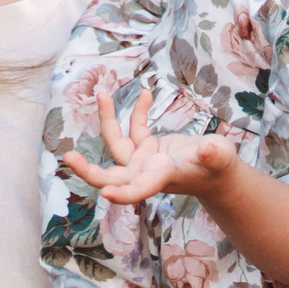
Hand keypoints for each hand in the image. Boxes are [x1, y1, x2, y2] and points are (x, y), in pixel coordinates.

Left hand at [62, 88, 238, 204]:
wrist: (215, 170)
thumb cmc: (219, 168)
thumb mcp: (220, 158)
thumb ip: (215, 154)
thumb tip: (212, 148)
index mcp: (159, 179)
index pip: (137, 190)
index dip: (122, 194)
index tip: (105, 193)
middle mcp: (145, 173)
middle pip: (110, 176)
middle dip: (88, 170)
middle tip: (68, 159)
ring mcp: (142, 160)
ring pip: (116, 143)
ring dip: (107, 119)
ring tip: (102, 93)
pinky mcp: (146, 147)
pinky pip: (134, 128)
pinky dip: (137, 111)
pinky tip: (147, 93)